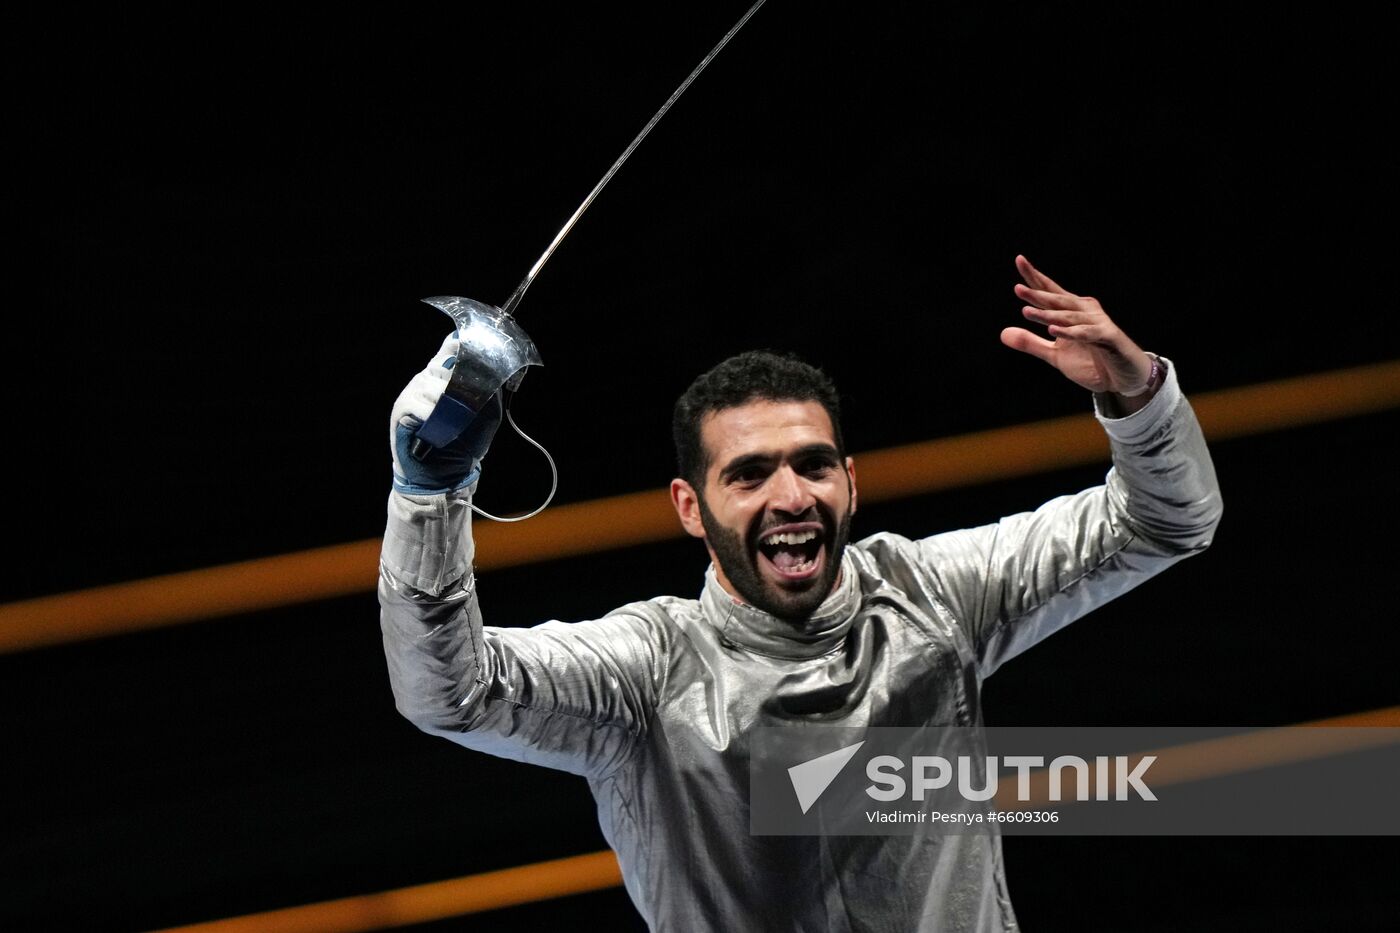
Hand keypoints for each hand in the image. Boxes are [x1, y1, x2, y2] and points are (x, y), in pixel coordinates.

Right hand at [390, 332, 503, 494]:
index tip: (476, 342)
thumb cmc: (465, 442)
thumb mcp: (486, 415)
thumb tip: (495, 373)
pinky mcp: (402, 409)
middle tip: (469, 400)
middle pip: (444, 364)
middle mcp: (428, 379)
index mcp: (447, 377)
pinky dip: (432, 417)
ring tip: (454, 425)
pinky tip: (437, 428)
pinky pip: (420, 405)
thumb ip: (490, 393)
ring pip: (434, 386)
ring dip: (448, 406)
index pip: (452, 348)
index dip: (463, 343)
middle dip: (460, 381)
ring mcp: (414, 392)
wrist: (444, 473)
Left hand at [1000, 255, 1153, 396]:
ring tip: (1026, 311)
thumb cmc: (1092, 362)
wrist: (1123, 379)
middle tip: (1017, 289)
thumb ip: (1031, 343)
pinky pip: (1087, 333)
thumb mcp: (1055, 355)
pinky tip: (1053, 330)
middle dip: (1037, 294)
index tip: (1019, 259)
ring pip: (1069, 316)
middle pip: (1058, 300)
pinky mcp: (1109, 338)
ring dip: (1048, 314)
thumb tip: (1003, 333)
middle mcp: (1085, 311)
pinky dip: (1071, 332)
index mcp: (1071, 311)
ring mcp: (1098, 323)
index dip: (1035, 277)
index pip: (1050, 291)